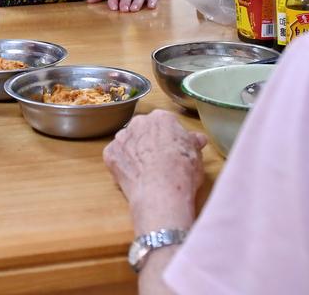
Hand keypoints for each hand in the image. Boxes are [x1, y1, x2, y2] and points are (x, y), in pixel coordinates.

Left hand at [104, 111, 206, 229]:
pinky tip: (133, 176)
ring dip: (133, 151)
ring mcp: (122, 137)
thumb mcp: (196, 155)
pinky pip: (116, 156)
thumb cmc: (182, 171)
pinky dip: (122, 164)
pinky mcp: (110, 153)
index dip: (169, 137)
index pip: (164, 123)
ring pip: (128, 142)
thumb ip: (193, 142)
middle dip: (149, 141)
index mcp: (161, 118)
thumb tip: (198, 139)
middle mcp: (139, 122)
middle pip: (143, 129)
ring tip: (145, 170)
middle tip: (158, 160)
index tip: (172, 149)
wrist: (161, 190)